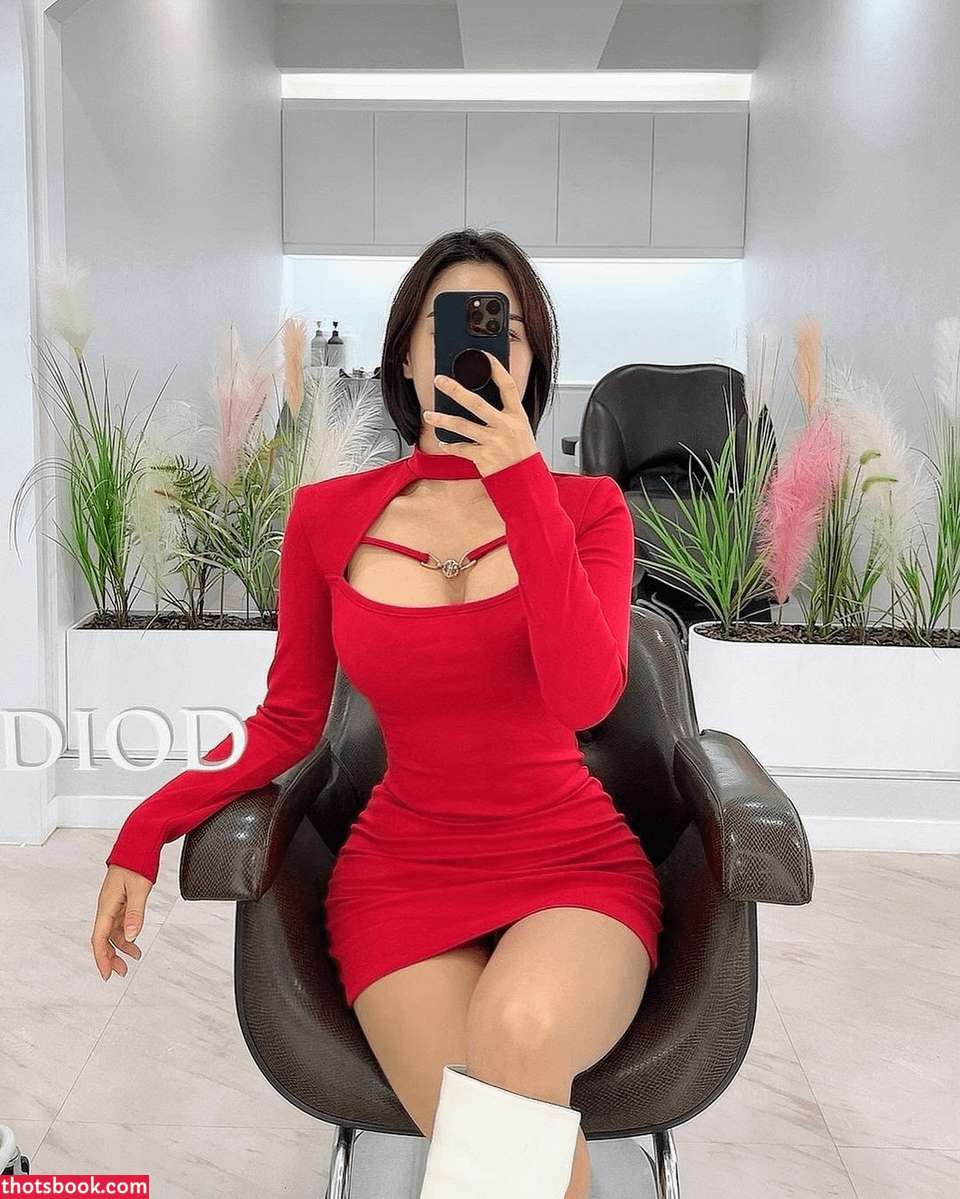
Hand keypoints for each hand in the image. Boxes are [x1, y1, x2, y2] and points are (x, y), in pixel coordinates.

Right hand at [91, 864, 151, 980]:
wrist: (136, 846)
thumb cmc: (135, 863)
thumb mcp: (138, 889)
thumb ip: (135, 913)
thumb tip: (132, 936)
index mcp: (107, 905)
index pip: (100, 938)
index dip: (102, 957)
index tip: (107, 973)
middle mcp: (107, 907)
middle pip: (103, 938)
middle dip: (110, 957)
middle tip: (121, 972)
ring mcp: (113, 904)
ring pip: (112, 932)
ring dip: (120, 946)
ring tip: (133, 958)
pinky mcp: (119, 902)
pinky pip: (119, 923)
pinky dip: (126, 934)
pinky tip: (134, 941)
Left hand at [426, 351, 538, 476]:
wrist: (525, 481)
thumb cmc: (522, 454)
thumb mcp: (521, 428)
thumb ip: (505, 413)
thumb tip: (482, 399)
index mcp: (517, 416)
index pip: (508, 386)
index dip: (497, 369)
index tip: (484, 357)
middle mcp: (505, 427)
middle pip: (476, 403)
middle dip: (455, 390)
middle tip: (440, 381)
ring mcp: (493, 442)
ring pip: (462, 426)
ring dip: (442, 420)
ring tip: (429, 415)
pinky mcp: (483, 458)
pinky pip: (461, 448)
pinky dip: (449, 445)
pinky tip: (442, 442)